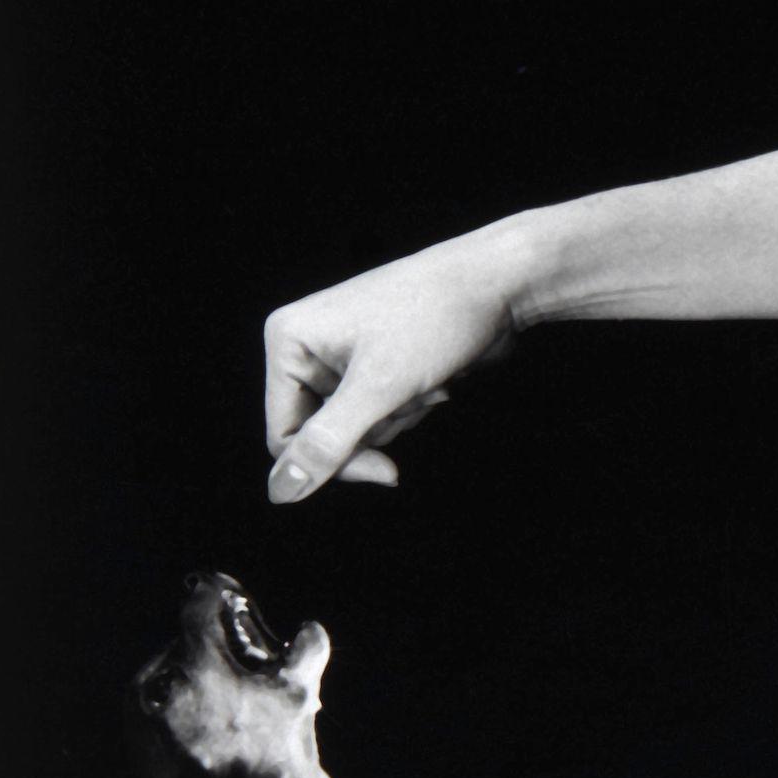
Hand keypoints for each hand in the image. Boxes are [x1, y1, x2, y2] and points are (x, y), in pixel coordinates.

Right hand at [262, 232, 524, 502]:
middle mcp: (309, 347)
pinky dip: (413, 405)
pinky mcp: (380, 364)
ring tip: (424, 377)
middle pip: (322, 437)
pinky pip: (385, 413)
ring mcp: (345, 356)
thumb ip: (326, 444)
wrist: (497, 286)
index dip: (331, 463)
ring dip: (400, 415)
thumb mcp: (378, 389)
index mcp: (288, 341)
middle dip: (376, 427)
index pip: (283, 437)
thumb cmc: (435, 319)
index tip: (385, 471)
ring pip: (360, 428)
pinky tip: (435, 377)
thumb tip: (279, 492)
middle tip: (408, 396)